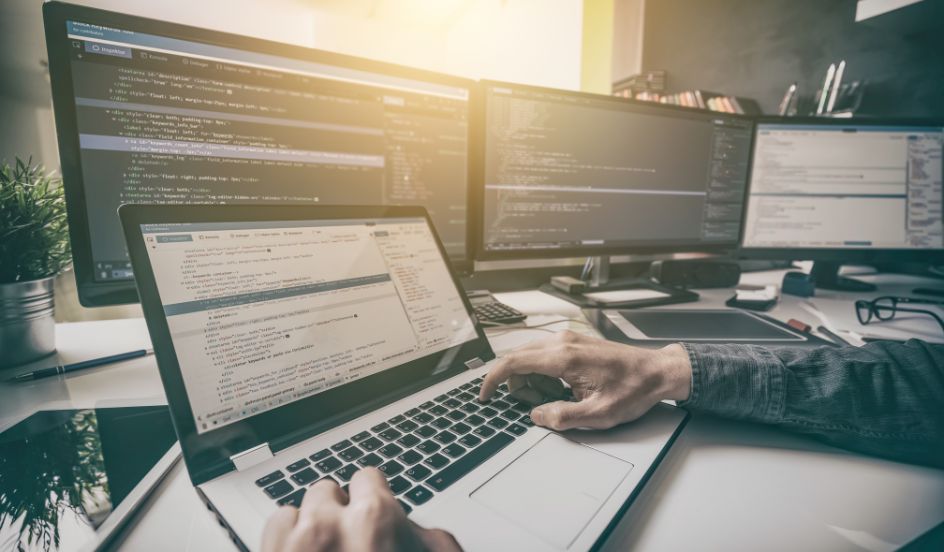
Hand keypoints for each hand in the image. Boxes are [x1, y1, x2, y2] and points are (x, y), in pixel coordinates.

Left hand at [262, 468, 460, 551]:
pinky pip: (272, 530)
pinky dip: (284, 541)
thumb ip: (430, 536)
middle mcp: (327, 526)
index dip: (373, 500)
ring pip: (295, 510)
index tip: (372, 515)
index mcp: (374, 519)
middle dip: (338, 511)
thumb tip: (418, 525)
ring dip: (307, 526)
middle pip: (328, 490)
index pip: (368, 478)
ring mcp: (292, 546)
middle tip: (350, 542)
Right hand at [479, 331, 691, 430]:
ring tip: (551, 399)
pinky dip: (541, 372)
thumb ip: (562, 416)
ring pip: (530, 355)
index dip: (492, 380)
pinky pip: (544, 354)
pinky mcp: (574, 342)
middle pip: (518, 358)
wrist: (658, 372)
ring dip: (529, 379)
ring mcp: (568, 339)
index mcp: (563, 358)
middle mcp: (562, 342)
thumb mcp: (597, 414)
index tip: (485, 395)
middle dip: (515, 384)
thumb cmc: (633, 390)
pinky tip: (559, 389)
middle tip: (533, 406)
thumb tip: (536, 415)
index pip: (512, 362)